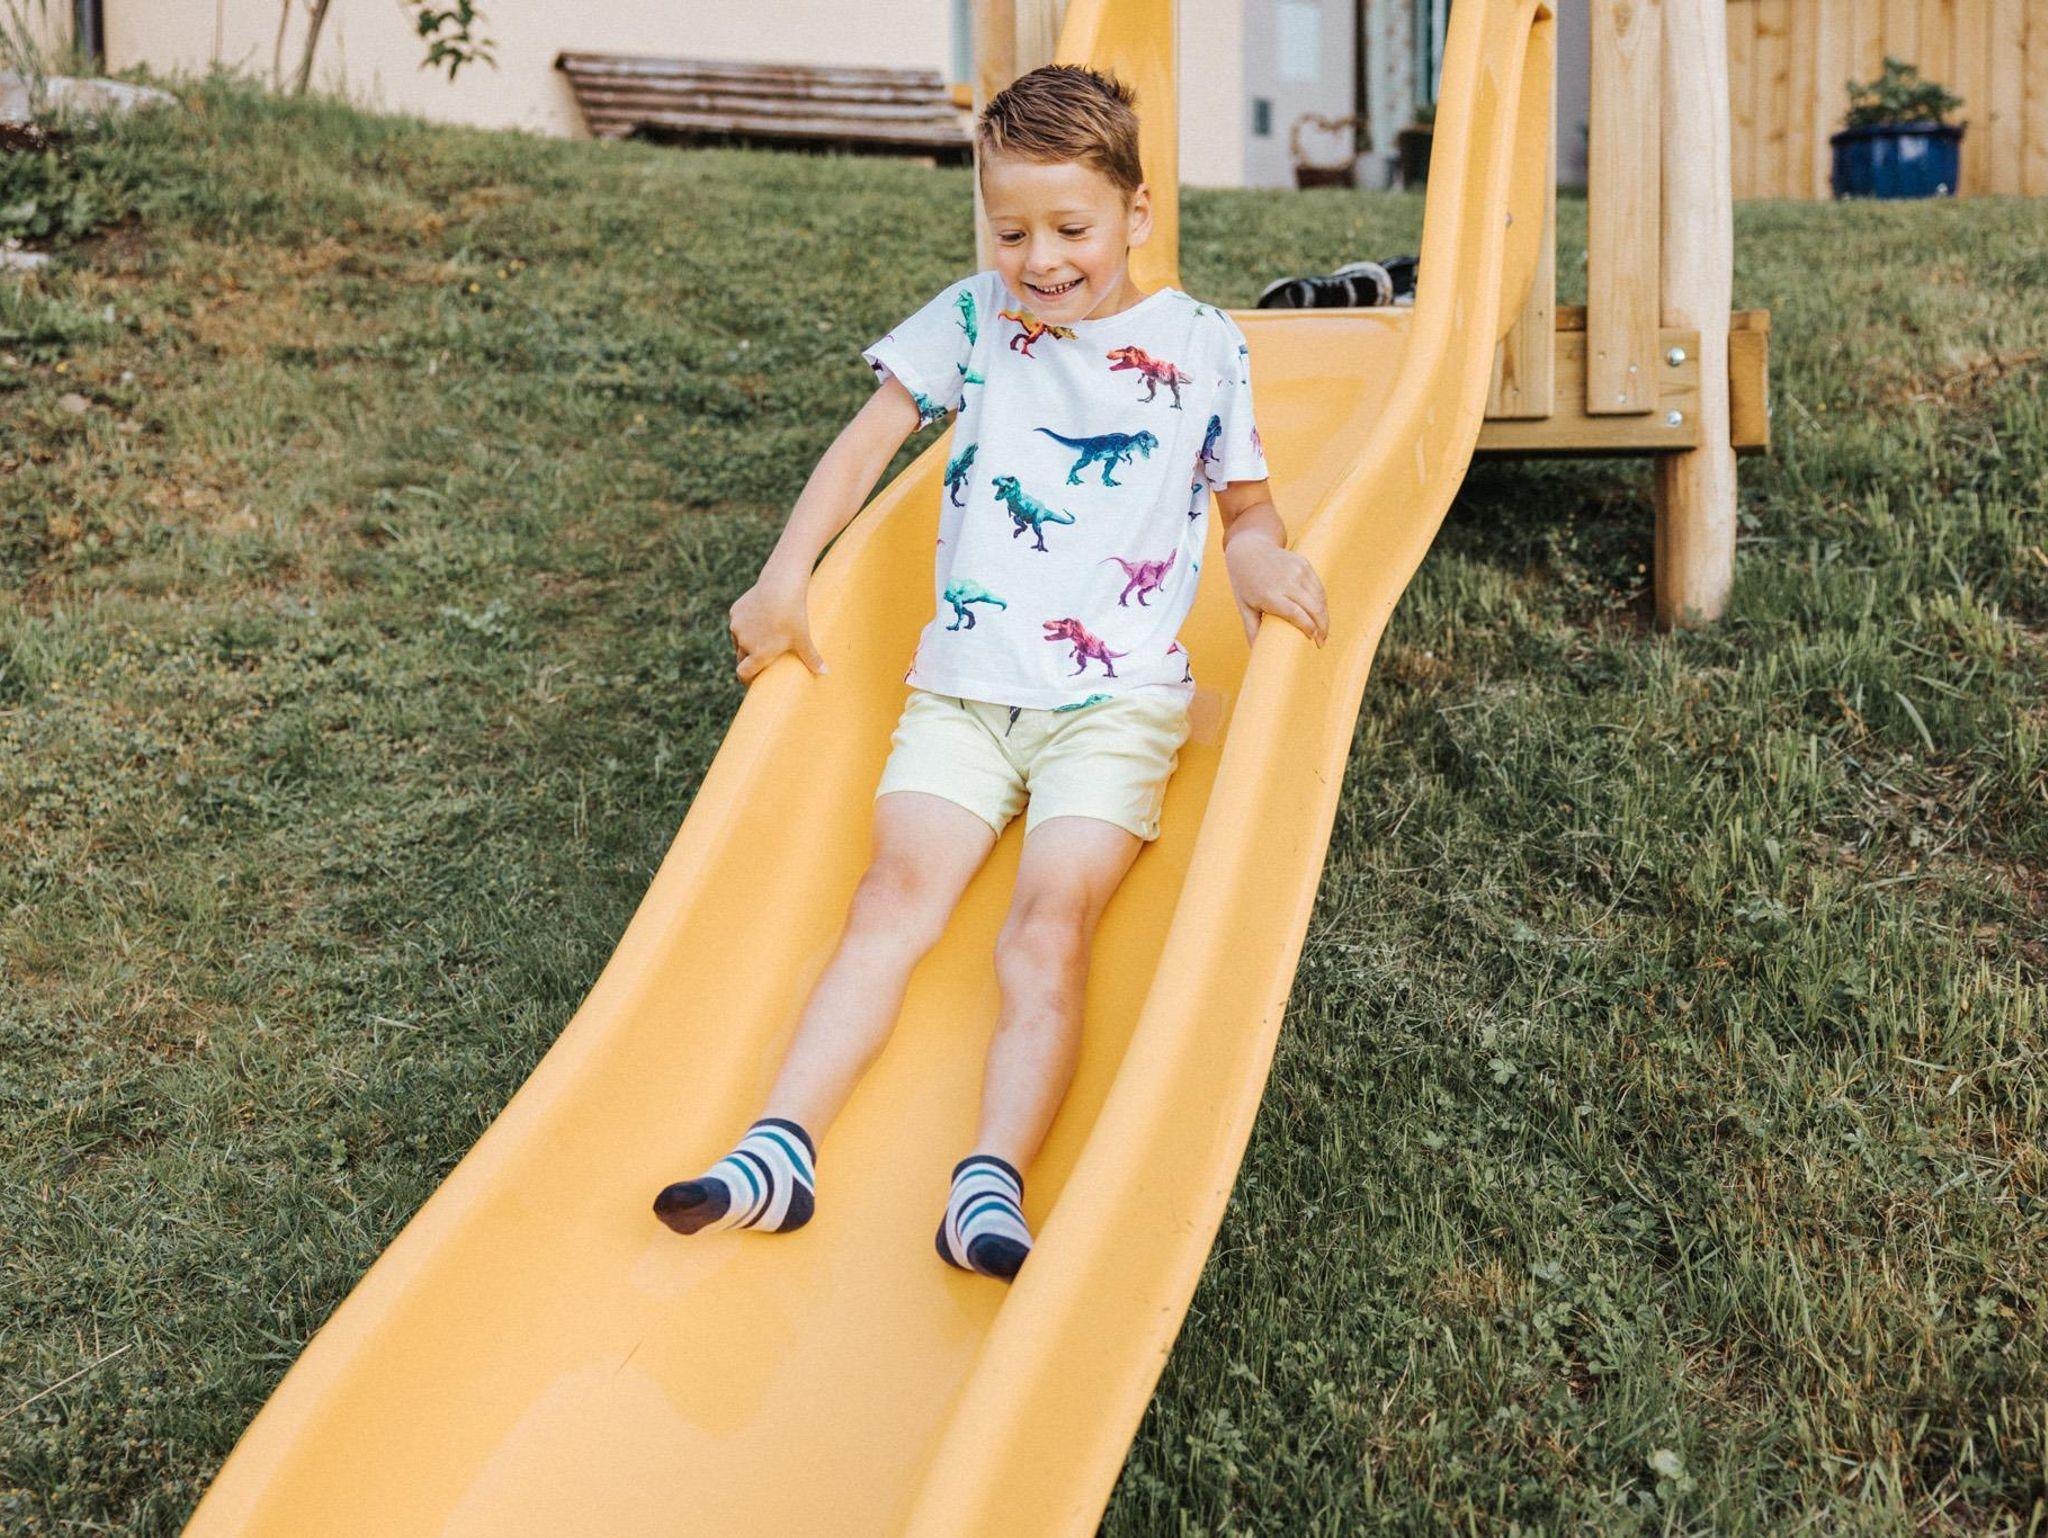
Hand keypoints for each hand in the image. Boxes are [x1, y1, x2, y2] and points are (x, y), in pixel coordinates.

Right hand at [728, 567, 826, 684]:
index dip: (746, 679)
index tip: (749, 681)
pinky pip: (738, 622)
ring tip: (758, 638)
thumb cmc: (793, 616)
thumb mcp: (803, 638)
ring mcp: (737, 626)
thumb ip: (811, 657)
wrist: (780, 587)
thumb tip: (825, 672)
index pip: (744, 673)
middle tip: (756, 660)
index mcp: (758, 653)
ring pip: (737, 639)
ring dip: (745, 641)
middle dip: (746, 661)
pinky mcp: (735, 611)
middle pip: (740, 657)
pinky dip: (744, 624)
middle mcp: (744, 642)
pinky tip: (756, 619)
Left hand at [1225, 534, 1328, 649]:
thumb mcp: (1244, 606)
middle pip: (1314, 608)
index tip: (1313, 641)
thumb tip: (1256, 653)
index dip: (1309, 628)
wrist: (1249, 549)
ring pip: (1319, 598)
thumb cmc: (1244, 582)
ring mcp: (1298, 571)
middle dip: (1322, 627)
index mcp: (1271, 595)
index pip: (1297, 615)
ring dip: (1324, 616)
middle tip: (1322, 642)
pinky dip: (1322, 601)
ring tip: (1323, 630)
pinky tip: (1321, 613)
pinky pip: (1318, 586)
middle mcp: (1287, 582)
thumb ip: (1251, 630)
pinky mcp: (1304, 564)